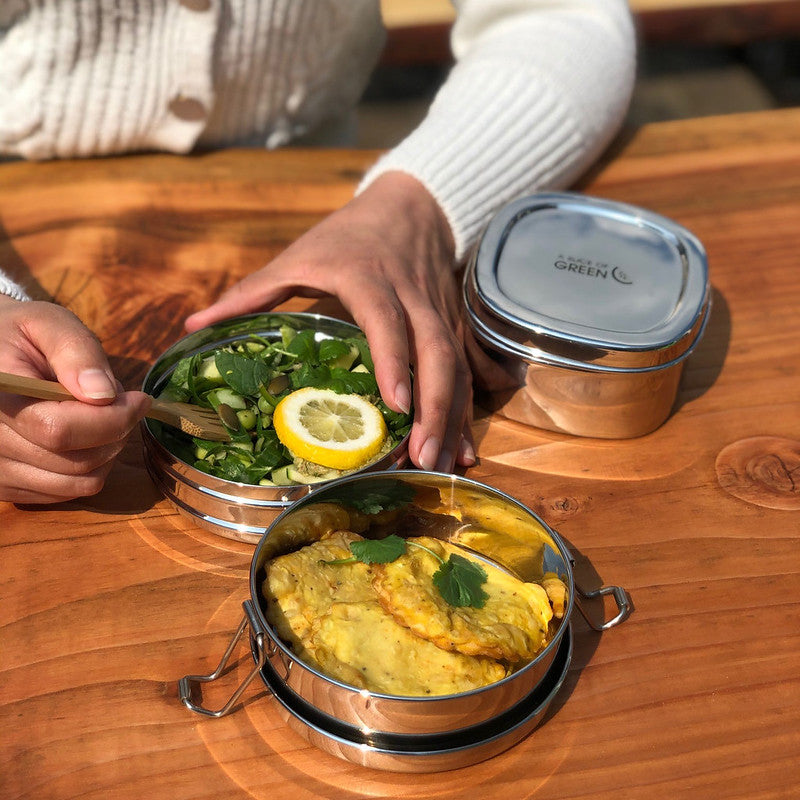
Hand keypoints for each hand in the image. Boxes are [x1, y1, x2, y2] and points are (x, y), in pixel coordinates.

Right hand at [0, 296, 151, 503]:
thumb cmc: (22, 334)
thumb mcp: (49, 324)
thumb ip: (76, 352)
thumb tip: (102, 394)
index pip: (57, 430)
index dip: (111, 419)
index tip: (139, 399)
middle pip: (74, 461)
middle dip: (115, 432)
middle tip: (119, 402)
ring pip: (76, 482)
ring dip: (106, 452)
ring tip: (100, 417)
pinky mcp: (5, 487)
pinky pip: (66, 492)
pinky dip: (90, 468)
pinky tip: (84, 437)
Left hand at [185, 171, 475, 471]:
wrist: (413, 206)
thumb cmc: (347, 236)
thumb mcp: (298, 255)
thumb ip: (252, 291)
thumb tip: (193, 325)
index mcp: (370, 281)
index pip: (387, 322)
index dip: (394, 361)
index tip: (395, 404)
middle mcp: (413, 301)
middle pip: (435, 354)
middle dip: (434, 407)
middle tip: (419, 458)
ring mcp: (438, 316)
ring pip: (456, 368)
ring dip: (453, 418)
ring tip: (442, 465)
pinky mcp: (452, 327)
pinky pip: (466, 372)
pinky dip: (466, 413)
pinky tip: (463, 451)